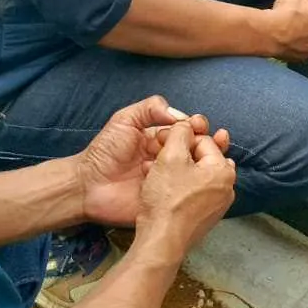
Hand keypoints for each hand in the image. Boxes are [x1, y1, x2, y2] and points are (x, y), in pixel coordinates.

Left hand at [75, 96, 229, 229]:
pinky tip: (207, 179)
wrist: (88, 187)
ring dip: (210, 163)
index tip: (199, 125)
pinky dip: (200, 186)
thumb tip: (179, 115)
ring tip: (219, 158)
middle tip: (217, 141)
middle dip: (210, 142)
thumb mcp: (124, 120)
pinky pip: (187, 192)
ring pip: (197, 170)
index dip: (197, 126)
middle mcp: (169, 158)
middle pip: (197, 149)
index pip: (186, 129)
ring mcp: (170, 180)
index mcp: (160, 139)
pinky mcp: (168, 199)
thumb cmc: (104, 152)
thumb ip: (149, 109)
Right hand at [135, 121, 237, 260]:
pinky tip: (161, 189)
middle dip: (179, 154)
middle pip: (201, 159)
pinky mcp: (204, 219)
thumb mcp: (170, 156)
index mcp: (223, 170)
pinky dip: (179, 188)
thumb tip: (185, 125)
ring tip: (156, 171)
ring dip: (176, 170)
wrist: (162, 241)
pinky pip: (193, 194)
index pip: (202, 141)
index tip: (160, 141)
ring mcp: (217, 205)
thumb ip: (179, 133)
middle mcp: (227, 188)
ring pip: (196, 176)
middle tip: (158, 155)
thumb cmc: (167, 199)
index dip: (179, 138)